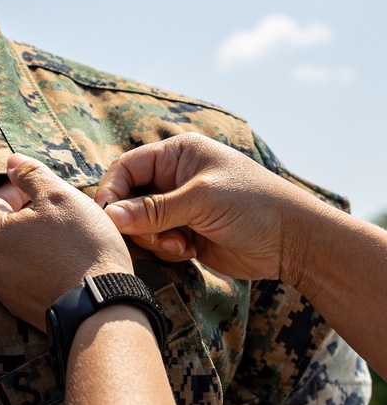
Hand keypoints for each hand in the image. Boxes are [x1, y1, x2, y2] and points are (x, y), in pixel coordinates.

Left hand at [0, 154, 133, 330]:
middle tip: (56, 213)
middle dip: (25, 218)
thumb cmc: (82, 246)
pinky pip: (28, 281)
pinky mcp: (24, 311)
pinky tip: (66, 265)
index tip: (37, 190)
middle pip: (3, 232)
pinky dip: (41, 269)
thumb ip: (31, 175)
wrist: (101, 307)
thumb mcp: (60, 196)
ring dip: (33, 244)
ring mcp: (7, 293)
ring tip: (64, 240)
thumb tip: (11, 162)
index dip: (14, 191)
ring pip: (16, 258)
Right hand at [94, 134, 307, 280]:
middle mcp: (175, 177)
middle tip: (155, 236)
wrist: (293, 242)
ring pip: (141, 224)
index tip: (110, 218)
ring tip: (180, 244)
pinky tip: (190, 250)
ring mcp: (181, 206)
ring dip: (154, 239)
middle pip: (130, 198)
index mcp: (178, 154)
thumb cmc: (254, 206)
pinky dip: (167, 249)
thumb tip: (110, 216)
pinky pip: (158, 242)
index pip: (127, 167)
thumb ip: (154, 210)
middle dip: (136, 221)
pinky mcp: (187, 233)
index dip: (113, 192)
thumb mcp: (201, 201)